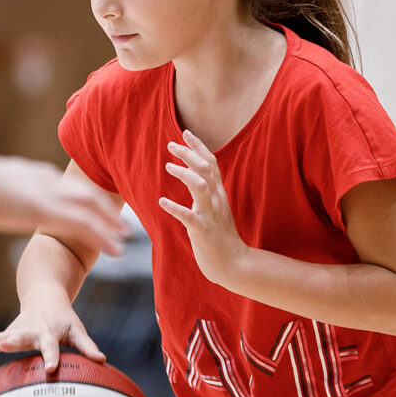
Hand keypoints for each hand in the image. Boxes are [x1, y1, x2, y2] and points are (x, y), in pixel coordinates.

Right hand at [0, 155, 125, 255]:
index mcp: (29, 173)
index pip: (60, 183)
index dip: (76, 195)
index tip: (87, 202)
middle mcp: (46, 182)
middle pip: (83, 194)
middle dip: (101, 207)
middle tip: (117, 219)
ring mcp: (50, 197)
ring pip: (92, 210)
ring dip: (110, 224)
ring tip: (124, 237)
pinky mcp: (51, 213)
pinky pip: (87, 227)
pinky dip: (104, 237)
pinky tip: (117, 250)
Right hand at [0, 301, 105, 372]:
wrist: (46, 297)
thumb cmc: (64, 319)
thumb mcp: (77, 330)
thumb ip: (87, 346)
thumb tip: (102, 360)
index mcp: (49, 332)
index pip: (51, 346)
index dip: (52, 357)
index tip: (51, 369)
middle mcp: (30, 330)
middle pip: (20, 337)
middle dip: (11, 342)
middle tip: (2, 345)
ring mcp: (16, 330)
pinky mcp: (7, 332)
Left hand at [159, 130, 246, 286]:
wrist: (233, 264)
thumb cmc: (220, 235)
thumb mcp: (214, 208)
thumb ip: (205, 191)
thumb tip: (192, 174)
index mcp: (218, 194)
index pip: (211, 163)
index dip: (199, 146)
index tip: (185, 132)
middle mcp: (216, 200)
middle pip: (205, 169)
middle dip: (189, 154)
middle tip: (170, 145)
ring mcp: (211, 215)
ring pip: (200, 186)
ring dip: (184, 174)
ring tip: (168, 166)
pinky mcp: (203, 231)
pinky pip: (189, 217)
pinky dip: (175, 208)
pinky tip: (162, 202)